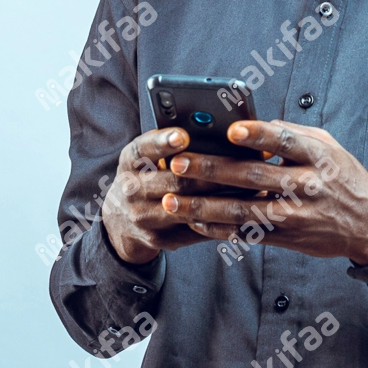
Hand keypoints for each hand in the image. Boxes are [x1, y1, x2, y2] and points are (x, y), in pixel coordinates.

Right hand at [100, 127, 235, 264]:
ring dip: (219, 200)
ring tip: (247, 190)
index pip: (144, 149)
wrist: (120, 220)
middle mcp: (132, 190)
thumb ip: (168, 143)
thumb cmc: (145, 175)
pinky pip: (194, 231)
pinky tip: (241, 216)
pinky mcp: (158, 239)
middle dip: (208, 174)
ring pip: (187, 209)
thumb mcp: (146, 156)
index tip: (183, 135)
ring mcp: (144, 218)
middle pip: (174, 182)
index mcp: (130, 162)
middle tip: (238, 165)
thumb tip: (210, 128)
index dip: (163, 142)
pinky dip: (219, 223)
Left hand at [161, 120, 367, 265]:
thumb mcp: (330, 146)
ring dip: (204, 206)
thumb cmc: (344, 177)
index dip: (258, 135)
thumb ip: (294, 133)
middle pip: (254, 176)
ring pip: (243, 211)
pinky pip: (247, 233)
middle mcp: (307, 186)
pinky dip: (219, 228)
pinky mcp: (288, 238)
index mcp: (318, 157)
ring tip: (173, 199)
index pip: (286, 141)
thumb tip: (255, 124)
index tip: (231, 130)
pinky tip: (194, 221)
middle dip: (213, 170)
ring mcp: (296, 215)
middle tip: (180, 162)